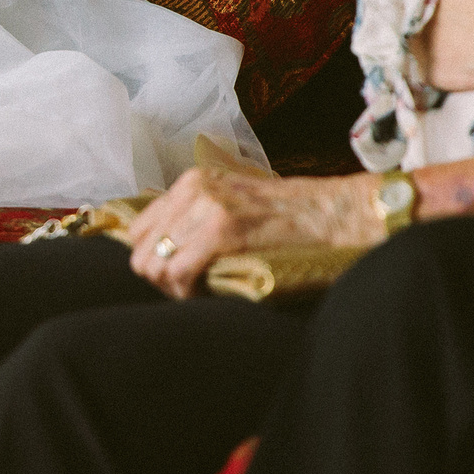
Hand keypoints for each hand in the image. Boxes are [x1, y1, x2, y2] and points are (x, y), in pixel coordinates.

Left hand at [127, 168, 378, 298]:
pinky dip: (186, 291)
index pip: (137, 229)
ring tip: (200, 292)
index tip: (175, 276)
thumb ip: (196, 218)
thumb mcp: (234, 203)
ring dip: (172, 288)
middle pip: (140, 250)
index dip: (152, 259)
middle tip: (188, 290)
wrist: (335, 214)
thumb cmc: (289, 218)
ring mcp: (206, 206)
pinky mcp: (222, 229)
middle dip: (158, 278)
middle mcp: (193, 188)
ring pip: (153, 263)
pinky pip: (178, 271)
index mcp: (192, 181)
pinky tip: (207, 293)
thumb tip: (160, 251)